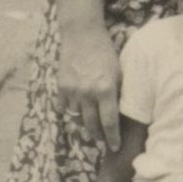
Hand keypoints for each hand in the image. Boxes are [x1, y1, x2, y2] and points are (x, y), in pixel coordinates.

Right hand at [57, 24, 120, 148]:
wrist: (82, 35)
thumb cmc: (105, 52)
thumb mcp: (119, 72)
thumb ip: (118, 93)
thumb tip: (122, 114)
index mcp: (106, 89)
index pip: (109, 122)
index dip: (112, 137)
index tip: (115, 147)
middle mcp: (88, 93)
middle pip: (92, 125)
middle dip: (98, 135)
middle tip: (103, 139)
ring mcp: (72, 91)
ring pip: (77, 119)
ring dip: (84, 125)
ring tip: (91, 127)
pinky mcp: (60, 87)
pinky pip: (63, 108)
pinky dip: (69, 113)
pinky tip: (76, 113)